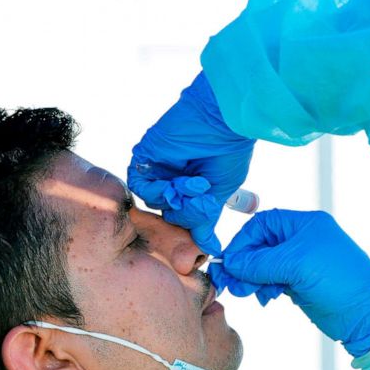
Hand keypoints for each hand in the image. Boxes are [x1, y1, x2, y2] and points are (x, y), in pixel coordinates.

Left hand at [129, 72, 255, 254]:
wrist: (222, 121)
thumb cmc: (228, 154)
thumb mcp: (219, 194)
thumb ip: (206, 219)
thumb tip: (210, 248)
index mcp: (190, 186)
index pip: (183, 216)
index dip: (192, 225)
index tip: (205, 230)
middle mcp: (172, 178)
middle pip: (169, 212)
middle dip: (187, 213)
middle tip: (204, 200)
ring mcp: (157, 169)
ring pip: (156, 201)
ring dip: (177, 200)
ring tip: (196, 185)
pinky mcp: (144, 158)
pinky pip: (141, 186)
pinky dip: (160, 190)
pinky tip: (179, 181)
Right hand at [209, 209, 369, 355]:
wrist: (367, 315)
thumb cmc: (341, 281)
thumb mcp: (297, 265)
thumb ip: (261, 262)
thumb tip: (232, 263)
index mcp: (304, 224)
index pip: (262, 224)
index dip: (243, 241)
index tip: (229, 261)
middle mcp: (302, 239)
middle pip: (260, 245)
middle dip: (245, 263)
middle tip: (234, 283)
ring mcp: (301, 262)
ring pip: (263, 265)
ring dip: (252, 279)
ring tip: (249, 294)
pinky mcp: (300, 283)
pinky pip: (272, 280)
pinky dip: (263, 288)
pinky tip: (265, 298)